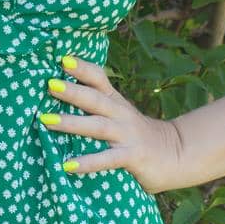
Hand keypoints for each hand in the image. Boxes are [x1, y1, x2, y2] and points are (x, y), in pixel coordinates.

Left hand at [42, 53, 185, 196]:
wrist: (178, 154)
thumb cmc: (138, 135)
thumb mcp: (119, 115)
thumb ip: (97, 107)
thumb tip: (60, 96)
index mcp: (115, 102)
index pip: (99, 79)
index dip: (82, 68)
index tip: (63, 59)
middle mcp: (120, 114)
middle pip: (95, 99)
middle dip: (73, 91)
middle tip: (49, 84)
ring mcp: (127, 135)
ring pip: (98, 126)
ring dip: (72, 122)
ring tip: (46, 120)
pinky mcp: (133, 156)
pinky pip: (107, 159)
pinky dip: (87, 162)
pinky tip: (67, 165)